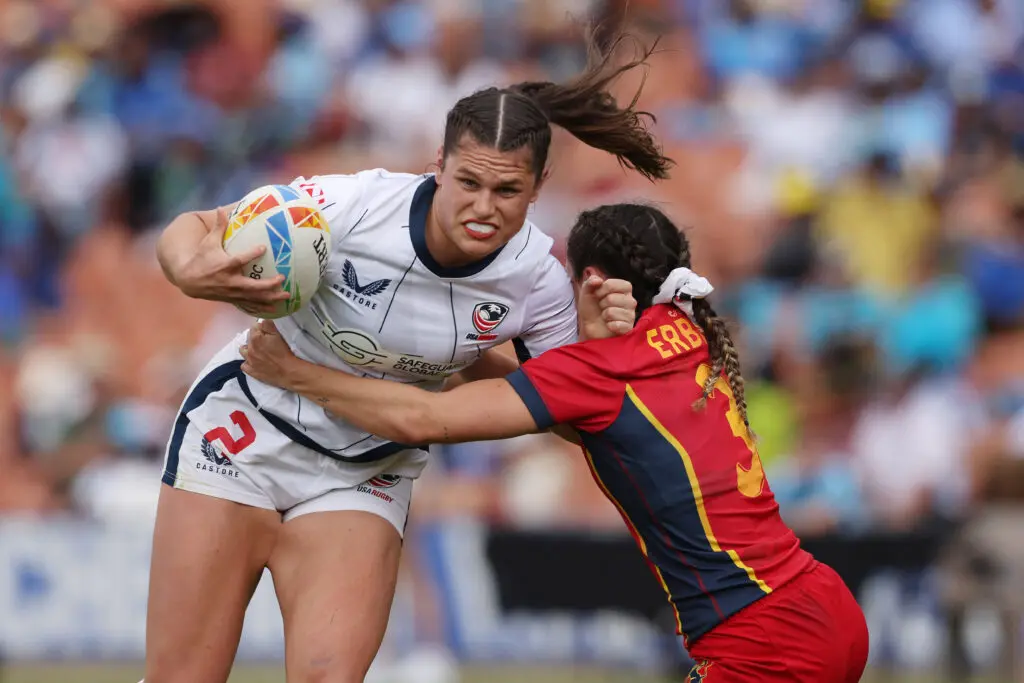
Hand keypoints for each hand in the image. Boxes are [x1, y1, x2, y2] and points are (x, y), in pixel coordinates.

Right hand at [176, 208, 291, 313]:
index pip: (240, 259)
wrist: (189, 280)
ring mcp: (232, 292)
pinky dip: (262, 308)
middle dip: (269, 284)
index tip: (264, 247)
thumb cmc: (201, 258)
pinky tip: (275, 309)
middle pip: (253, 286)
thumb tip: (221, 207)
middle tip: (283, 278)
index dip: (252, 254)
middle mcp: (231, 281)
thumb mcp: (208, 242)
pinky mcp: (233, 299)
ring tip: (286, 296)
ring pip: (254, 298)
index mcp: (225, 265)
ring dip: (271, 298)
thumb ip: (218, 226)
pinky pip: (249, 305)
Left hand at [239, 320, 302, 387]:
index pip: (254, 327)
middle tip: (266, 341)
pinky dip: (248, 362)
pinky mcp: (251, 371)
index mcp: (256, 338)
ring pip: (243, 351)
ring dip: (248, 349)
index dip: (262, 328)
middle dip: (256, 338)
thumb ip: (268, 324)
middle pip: (249, 338)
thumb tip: (262, 321)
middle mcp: (249, 349)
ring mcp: (249, 361)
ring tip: (258, 351)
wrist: (289, 371)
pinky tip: (255, 362)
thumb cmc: (285, 352)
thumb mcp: (279, 333)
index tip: (269, 332)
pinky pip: (244, 365)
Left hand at [577, 276, 636, 339]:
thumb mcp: (587, 292)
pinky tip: (610, 325)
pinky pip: (616, 325)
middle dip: (601, 304)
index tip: (598, 295)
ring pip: (611, 312)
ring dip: (604, 315)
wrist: (591, 326)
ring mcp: (631, 314)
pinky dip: (609, 326)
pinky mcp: (629, 327)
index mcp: (624, 288)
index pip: (611, 284)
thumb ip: (590, 282)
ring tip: (606, 316)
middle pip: (611, 298)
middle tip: (603, 307)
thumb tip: (598, 280)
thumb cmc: (592, 307)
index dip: (600, 290)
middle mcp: (631, 300)